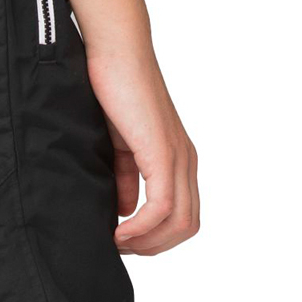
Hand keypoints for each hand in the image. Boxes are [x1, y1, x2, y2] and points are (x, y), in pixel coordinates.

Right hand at [87, 41, 199, 254]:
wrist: (116, 54)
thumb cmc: (114, 91)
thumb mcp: (119, 146)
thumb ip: (125, 178)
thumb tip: (124, 211)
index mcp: (177, 158)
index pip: (182, 216)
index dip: (154, 238)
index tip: (121, 241)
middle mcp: (186, 161)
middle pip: (187, 226)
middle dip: (153, 247)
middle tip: (118, 247)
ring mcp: (178, 158)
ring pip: (180, 222)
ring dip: (147, 242)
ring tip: (117, 242)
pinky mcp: (163, 153)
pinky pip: (162, 206)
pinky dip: (140, 227)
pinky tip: (118, 230)